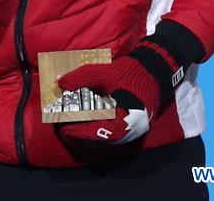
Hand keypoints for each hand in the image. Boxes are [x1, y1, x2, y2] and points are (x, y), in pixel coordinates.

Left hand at [56, 35, 190, 145]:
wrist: (152, 73)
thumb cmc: (128, 73)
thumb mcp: (103, 72)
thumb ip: (81, 77)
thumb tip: (61, 83)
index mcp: (125, 119)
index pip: (99, 133)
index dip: (79, 133)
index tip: (64, 128)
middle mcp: (130, 131)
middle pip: (101, 141)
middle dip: (81, 137)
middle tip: (63, 129)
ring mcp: (133, 132)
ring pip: (107, 141)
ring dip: (88, 137)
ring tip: (71, 129)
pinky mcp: (132, 128)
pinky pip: (112, 137)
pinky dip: (98, 134)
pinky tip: (85, 127)